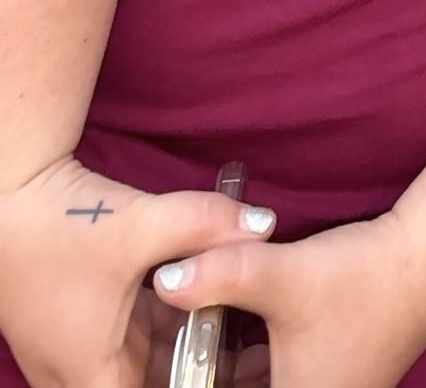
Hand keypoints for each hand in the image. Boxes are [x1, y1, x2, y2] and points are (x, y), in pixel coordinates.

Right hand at [0, 154, 275, 387]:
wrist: (7, 191)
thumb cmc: (62, 222)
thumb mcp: (140, 223)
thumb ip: (207, 225)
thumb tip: (265, 224)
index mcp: (88, 375)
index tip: (223, 377)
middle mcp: (75, 375)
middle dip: (192, 372)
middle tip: (242, 354)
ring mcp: (74, 351)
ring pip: (142, 365)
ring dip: (183, 348)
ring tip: (235, 327)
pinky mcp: (79, 323)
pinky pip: (131, 340)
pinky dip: (166, 325)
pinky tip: (204, 299)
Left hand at [152, 208, 425, 387]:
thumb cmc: (362, 277)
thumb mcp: (283, 276)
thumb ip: (220, 277)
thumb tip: (164, 280)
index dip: (198, 383)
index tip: (175, 365)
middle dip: (208, 374)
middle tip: (178, 348)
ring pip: (258, 386)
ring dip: (226, 368)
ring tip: (195, 335)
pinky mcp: (335, 375)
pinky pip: (277, 378)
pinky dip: (251, 361)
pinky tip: (232, 329)